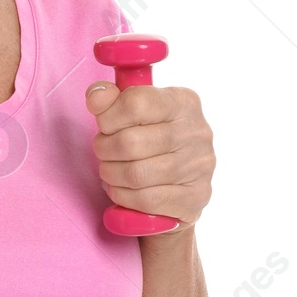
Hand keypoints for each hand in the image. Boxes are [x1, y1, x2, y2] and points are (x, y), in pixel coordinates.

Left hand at [84, 81, 214, 237]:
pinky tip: (120, 189)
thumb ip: (111, 99)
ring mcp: (199, 166)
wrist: (182, 177)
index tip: (104, 125)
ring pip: (136, 174)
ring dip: (110, 174)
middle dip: (104, 149)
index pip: (135, 103)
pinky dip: (122, 196)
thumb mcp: (135, 110)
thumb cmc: (153, 137)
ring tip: (109, 170)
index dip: (107, 117)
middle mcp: (197, 132)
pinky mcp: (196, 196)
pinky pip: (146, 200)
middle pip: (130, 142)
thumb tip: (96, 97)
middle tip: (102, 151)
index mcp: (183, 102)